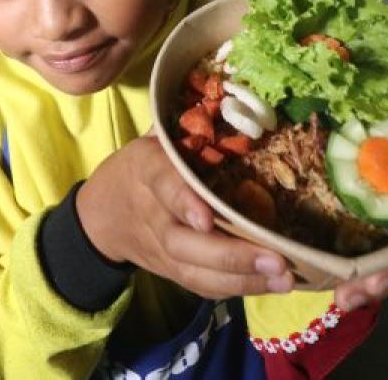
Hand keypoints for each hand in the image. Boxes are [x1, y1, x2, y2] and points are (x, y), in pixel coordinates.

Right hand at [77, 135, 295, 299]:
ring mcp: (161, 249)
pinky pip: (202, 286)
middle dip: (230, 254)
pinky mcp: (171, 272)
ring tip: (284, 278)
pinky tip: (272, 284)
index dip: (183, 202)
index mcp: (146, 170)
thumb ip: (189, 127)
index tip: (206, 217)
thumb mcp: (156, 138)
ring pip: (196, 272)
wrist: (103, 214)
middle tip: (276, 260)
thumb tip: (239, 98)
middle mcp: (153, 215)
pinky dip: (236, 288)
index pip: (163, 185)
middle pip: (184, 243)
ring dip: (242, 279)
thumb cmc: (142, 165)